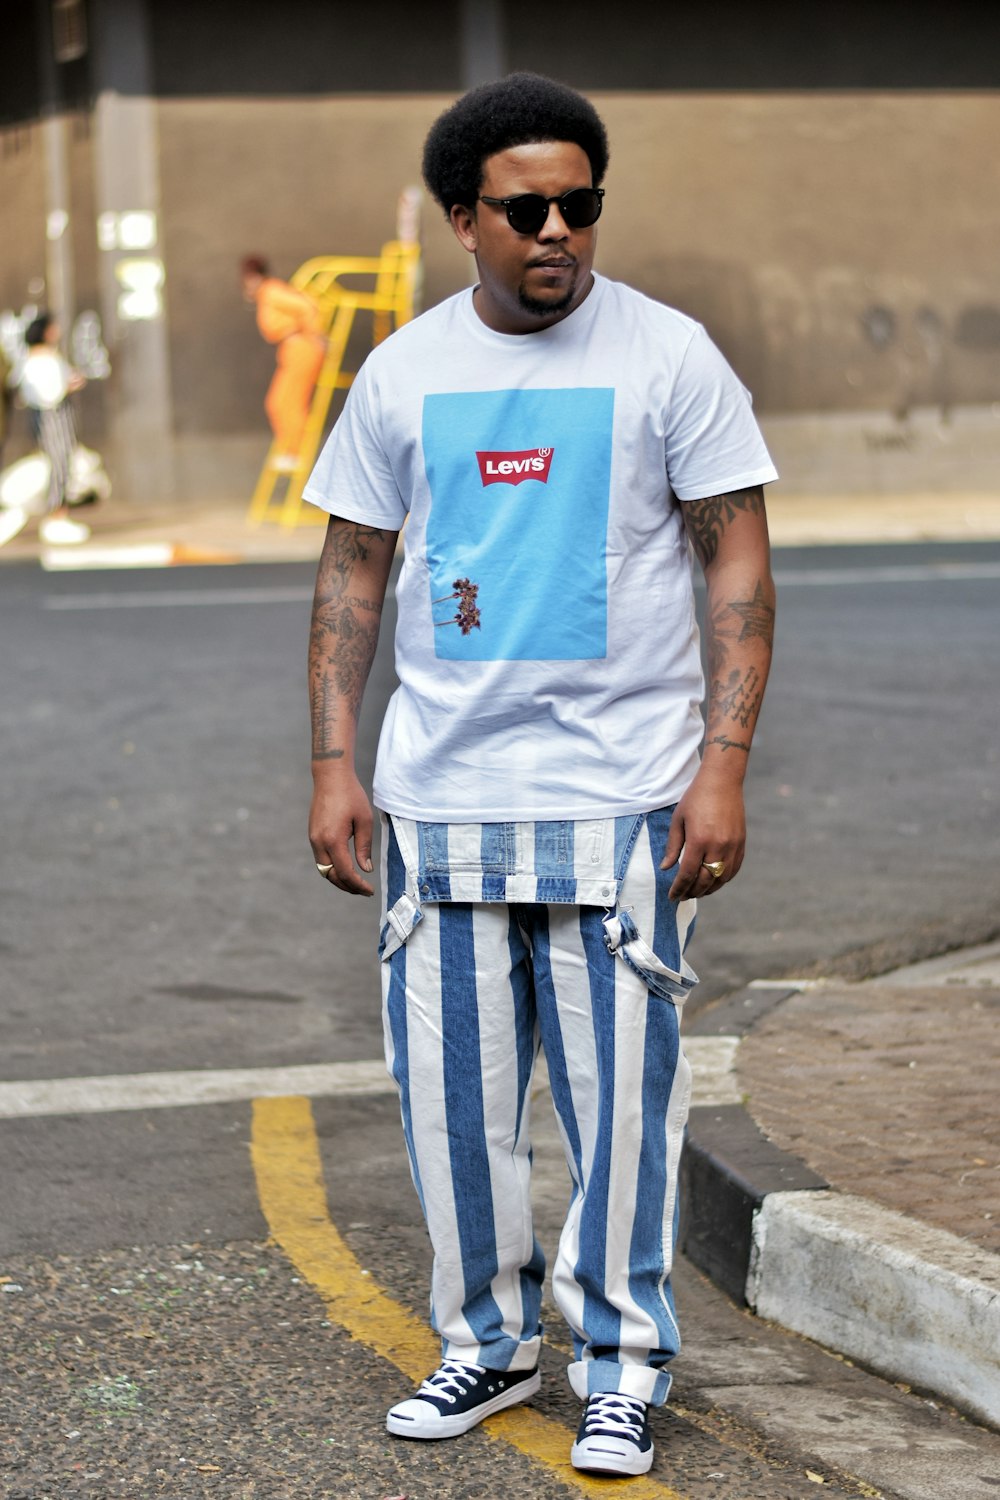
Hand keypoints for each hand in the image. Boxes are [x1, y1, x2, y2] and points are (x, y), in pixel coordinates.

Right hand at [309, 766, 374, 895]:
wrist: (330, 777)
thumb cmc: (351, 795)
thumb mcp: (365, 821)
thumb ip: (364, 847)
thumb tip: (365, 869)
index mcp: (333, 840)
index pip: (345, 872)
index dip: (358, 885)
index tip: (369, 890)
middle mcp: (319, 842)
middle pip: (331, 876)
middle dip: (347, 886)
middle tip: (363, 890)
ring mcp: (313, 839)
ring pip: (324, 869)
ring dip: (338, 879)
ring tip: (355, 882)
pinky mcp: (313, 835)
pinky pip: (321, 859)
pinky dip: (332, 868)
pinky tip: (345, 867)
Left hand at [661, 767, 746, 900]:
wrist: (722, 781)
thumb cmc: (696, 798)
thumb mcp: (678, 820)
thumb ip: (673, 846)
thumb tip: (665, 868)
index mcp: (699, 840)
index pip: (687, 874)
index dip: (679, 888)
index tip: (672, 896)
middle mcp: (718, 846)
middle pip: (705, 880)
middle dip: (692, 892)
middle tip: (683, 896)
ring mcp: (732, 846)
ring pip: (721, 879)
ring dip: (708, 889)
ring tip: (696, 892)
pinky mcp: (741, 844)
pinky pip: (733, 870)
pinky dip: (723, 880)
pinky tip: (713, 881)